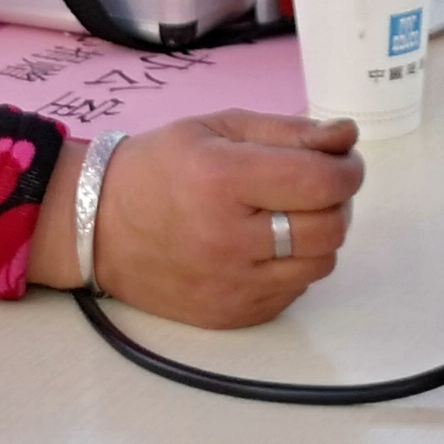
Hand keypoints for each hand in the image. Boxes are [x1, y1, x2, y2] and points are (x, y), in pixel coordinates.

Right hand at [38, 110, 361, 329]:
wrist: (97, 228)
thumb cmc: (160, 167)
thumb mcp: (217, 128)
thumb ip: (288, 131)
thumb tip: (346, 138)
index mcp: (222, 180)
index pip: (322, 183)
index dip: (347, 170)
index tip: (340, 161)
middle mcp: (227, 239)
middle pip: (330, 229)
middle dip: (336, 203)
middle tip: (315, 187)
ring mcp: (230, 285)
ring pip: (320, 265)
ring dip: (318, 237)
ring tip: (288, 217)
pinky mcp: (230, 316)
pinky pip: (293, 292)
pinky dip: (291, 267)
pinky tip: (264, 248)